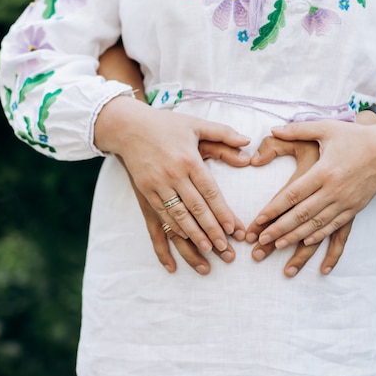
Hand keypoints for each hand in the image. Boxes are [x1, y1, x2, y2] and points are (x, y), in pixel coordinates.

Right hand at [95, 96, 250, 253]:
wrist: (128, 127)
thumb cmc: (167, 125)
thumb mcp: (196, 125)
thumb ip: (224, 133)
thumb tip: (247, 142)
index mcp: (189, 159)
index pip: (210, 192)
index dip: (222, 212)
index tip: (233, 228)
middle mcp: (173, 174)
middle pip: (196, 208)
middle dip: (212, 230)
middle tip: (225, 248)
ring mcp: (157, 184)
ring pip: (178, 216)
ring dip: (194, 235)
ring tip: (208, 250)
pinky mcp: (144, 191)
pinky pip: (160, 215)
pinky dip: (173, 228)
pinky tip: (183, 239)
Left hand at [246, 136, 352, 276]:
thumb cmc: (354, 137)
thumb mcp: (326, 128)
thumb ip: (298, 130)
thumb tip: (273, 129)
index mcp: (323, 171)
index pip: (293, 194)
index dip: (274, 209)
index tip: (259, 219)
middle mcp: (334, 190)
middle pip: (302, 215)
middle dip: (280, 229)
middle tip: (262, 240)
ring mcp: (346, 202)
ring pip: (317, 225)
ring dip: (296, 237)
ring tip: (277, 245)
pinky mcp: (355, 208)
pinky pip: (335, 227)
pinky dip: (320, 237)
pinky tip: (306, 244)